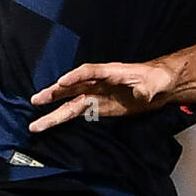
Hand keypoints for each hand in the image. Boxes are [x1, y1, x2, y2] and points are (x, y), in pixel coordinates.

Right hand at [28, 60, 176, 132]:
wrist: (159, 86)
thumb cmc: (155, 79)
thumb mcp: (153, 83)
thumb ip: (145, 88)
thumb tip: (141, 93)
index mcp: (111, 72)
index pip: (90, 72)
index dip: (76, 77)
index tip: (62, 82)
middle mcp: (99, 83)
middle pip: (73, 87)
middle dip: (55, 93)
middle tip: (37, 100)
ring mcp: (97, 95)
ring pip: (71, 102)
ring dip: (54, 110)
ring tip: (36, 122)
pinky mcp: (98, 107)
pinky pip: (78, 112)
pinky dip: (64, 117)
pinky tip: (50, 123)